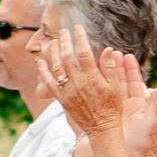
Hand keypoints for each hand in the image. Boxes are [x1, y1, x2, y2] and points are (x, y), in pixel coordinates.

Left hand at [38, 24, 151, 139]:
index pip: (84, 52)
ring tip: (53, 42)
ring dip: (53, 53)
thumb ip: (110, 67)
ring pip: (57, 67)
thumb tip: (108, 49)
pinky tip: (40, 62)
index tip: (78, 28)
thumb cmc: (112, 107)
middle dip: (64, 41)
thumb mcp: (116, 87)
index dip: (80, 38)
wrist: (102, 129)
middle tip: (63, 31)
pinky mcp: (62, 99)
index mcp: (93, 78)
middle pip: (67, 57)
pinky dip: (43, 72)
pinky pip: (49, 83)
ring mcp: (68, 91)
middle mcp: (78, 83)